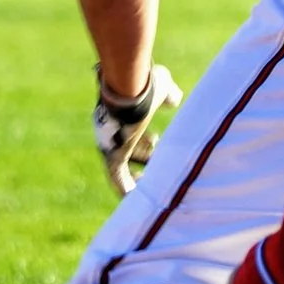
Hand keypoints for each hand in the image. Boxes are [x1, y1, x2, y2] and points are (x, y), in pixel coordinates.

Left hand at [93, 63, 182, 197]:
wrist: (131, 85)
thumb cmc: (146, 83)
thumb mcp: (163, 88)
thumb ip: (169, 95)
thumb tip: (174, 99)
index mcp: (120, 115)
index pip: (128, 133)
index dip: (142, 142)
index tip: (156, 141)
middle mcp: (110, 131)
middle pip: (123, 151)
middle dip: (141, 156)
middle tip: (156, 158)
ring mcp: (109, 144)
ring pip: (119, 168)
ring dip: (134, 178)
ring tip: (150, 184)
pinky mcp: (112, 156)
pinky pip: (117, 179)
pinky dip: (126, 190)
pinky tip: (137, 200)